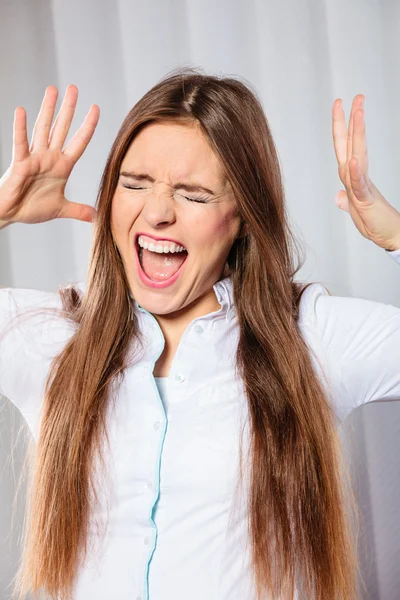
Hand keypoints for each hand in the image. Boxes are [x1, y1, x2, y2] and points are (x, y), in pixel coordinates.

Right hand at [0, 85, 98, 225]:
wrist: (12, 214)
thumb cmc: (32, 208)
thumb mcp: (61, 209)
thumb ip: (79, 211)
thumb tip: (97, 217)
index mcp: (62, 166)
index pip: (79, 142)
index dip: (88, 126)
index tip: (96, 108)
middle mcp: (50, 157)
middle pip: (61, 128)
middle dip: (68, 108)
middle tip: (74, 87)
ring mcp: (35, 158)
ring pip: (43, 129)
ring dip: (48, 110)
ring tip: (52, 89)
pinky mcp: (20, 163)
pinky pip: (20, 143)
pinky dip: (20, 128)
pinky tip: (21, 110)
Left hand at [332, 94, 399, 251]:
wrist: (391, 237)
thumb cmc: (375, 223)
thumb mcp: (355, 211)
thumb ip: (346, 201)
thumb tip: (337, 196)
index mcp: (352, 177)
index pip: (344, 147)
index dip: (340, 127)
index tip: (340, 105)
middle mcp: (356, 177)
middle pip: (350, 144)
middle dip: (350, 120)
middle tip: (356, 96)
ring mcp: (361, 186)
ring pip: (356, 155)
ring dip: (356, 134)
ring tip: (359, 112)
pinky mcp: (366, 199)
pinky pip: (359, 184)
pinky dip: (356, 172)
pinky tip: (354, 159)